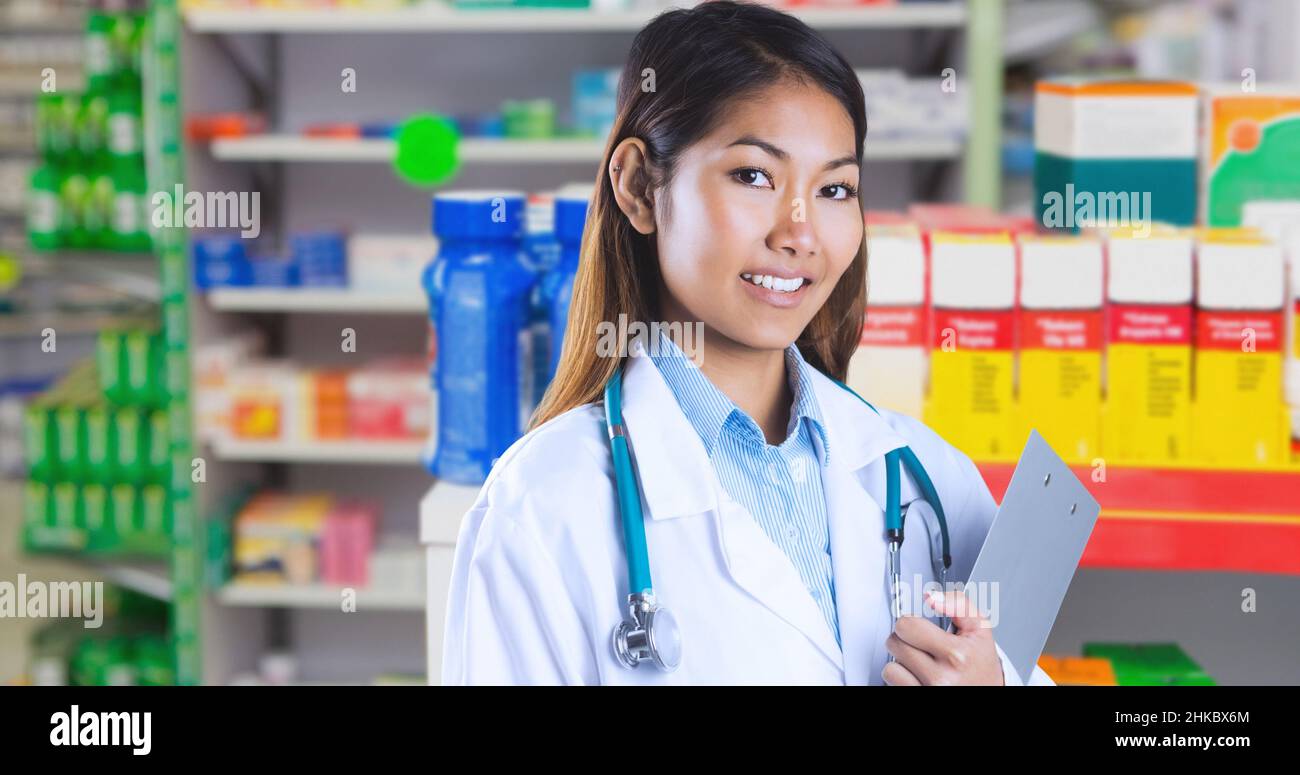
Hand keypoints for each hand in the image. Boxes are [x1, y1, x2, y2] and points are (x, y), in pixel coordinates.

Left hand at [881, 590, 1004, 685]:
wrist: (988, 692)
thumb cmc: (980, 665)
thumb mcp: (979, 630)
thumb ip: (959, 604)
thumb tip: (931, 597)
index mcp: (956, 655)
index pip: (907, 626)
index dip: (911, 623)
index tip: (919, 628)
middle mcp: (940, 678)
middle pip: (895, 643)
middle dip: (906, 641)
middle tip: (923, 646)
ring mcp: (927, 692)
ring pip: (890, 667)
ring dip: (902, 663)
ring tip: (921, 663)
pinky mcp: (916, 699)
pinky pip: (891, 683)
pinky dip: (901, 678)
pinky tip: (918, 676)